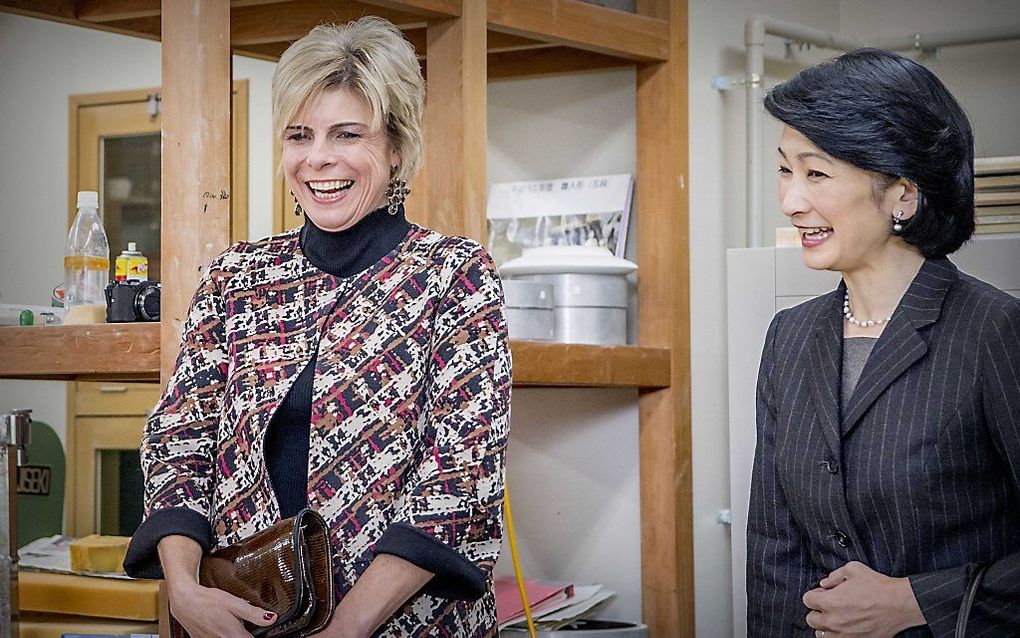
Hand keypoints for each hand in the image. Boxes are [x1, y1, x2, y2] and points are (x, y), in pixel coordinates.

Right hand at [167, 579, 276, 637]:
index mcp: (233, 634)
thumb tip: (271, 619)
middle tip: (244, 623)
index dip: (259, 635)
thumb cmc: (208, 600)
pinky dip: (224, 634)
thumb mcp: (234, 603)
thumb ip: (253, 613)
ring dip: (235, 634)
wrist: (185, 601)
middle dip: (246, 633)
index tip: (261, 630)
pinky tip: (223, 627)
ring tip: (233, 624)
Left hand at [802, 561, 924, 636]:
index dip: (815, 594)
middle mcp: (833, 620)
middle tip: (828, 605)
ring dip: (825, 626)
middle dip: (817, 610)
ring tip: (836, 618)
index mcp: (830, 602)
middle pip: (811, 619)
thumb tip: (824, 583)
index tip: (824, 592)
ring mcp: (844, 634)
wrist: (899, 604)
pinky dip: (837, 635)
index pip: (807, 600)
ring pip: (821, 635)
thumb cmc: (878, 585)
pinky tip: (845, 627)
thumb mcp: (853, 569)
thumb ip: (834, 575)